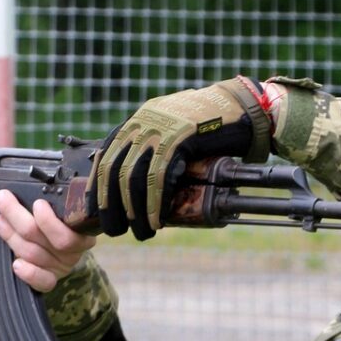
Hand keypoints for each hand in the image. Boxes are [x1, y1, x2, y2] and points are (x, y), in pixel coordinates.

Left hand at [0, 189, 94, 292]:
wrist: (66, 248)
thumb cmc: (61, 221)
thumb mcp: (62, 207)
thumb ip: (51, 202)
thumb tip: (23, 189)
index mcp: (81, 232)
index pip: (68, 233)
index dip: (49, 221)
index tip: (36, 203)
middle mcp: (72, 251)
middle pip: (43, 239)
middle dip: (18, 216)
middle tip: (2, 199)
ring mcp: (61, 267)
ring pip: (33, 254)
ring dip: (12, 236)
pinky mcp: (50, 279)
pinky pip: (42, 281)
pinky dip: (29, 273)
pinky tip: (16, 264)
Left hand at [94, 76, 271, 239]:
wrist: (243, 108)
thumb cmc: (211, 126)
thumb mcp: (173, 131)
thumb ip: (154, 149)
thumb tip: (138, 185)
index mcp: (138, 120)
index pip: (105, 156)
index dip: (98, 187)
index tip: (97, 212)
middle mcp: (144, 122)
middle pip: (114, 169)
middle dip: (111, 205)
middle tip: (115, 230)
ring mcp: (161, 128)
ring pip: (134, 175)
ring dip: (134, 209)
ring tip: (141, 232)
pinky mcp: (180, 138)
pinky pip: (160, 176)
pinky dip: (155, 202)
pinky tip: (156, 219)